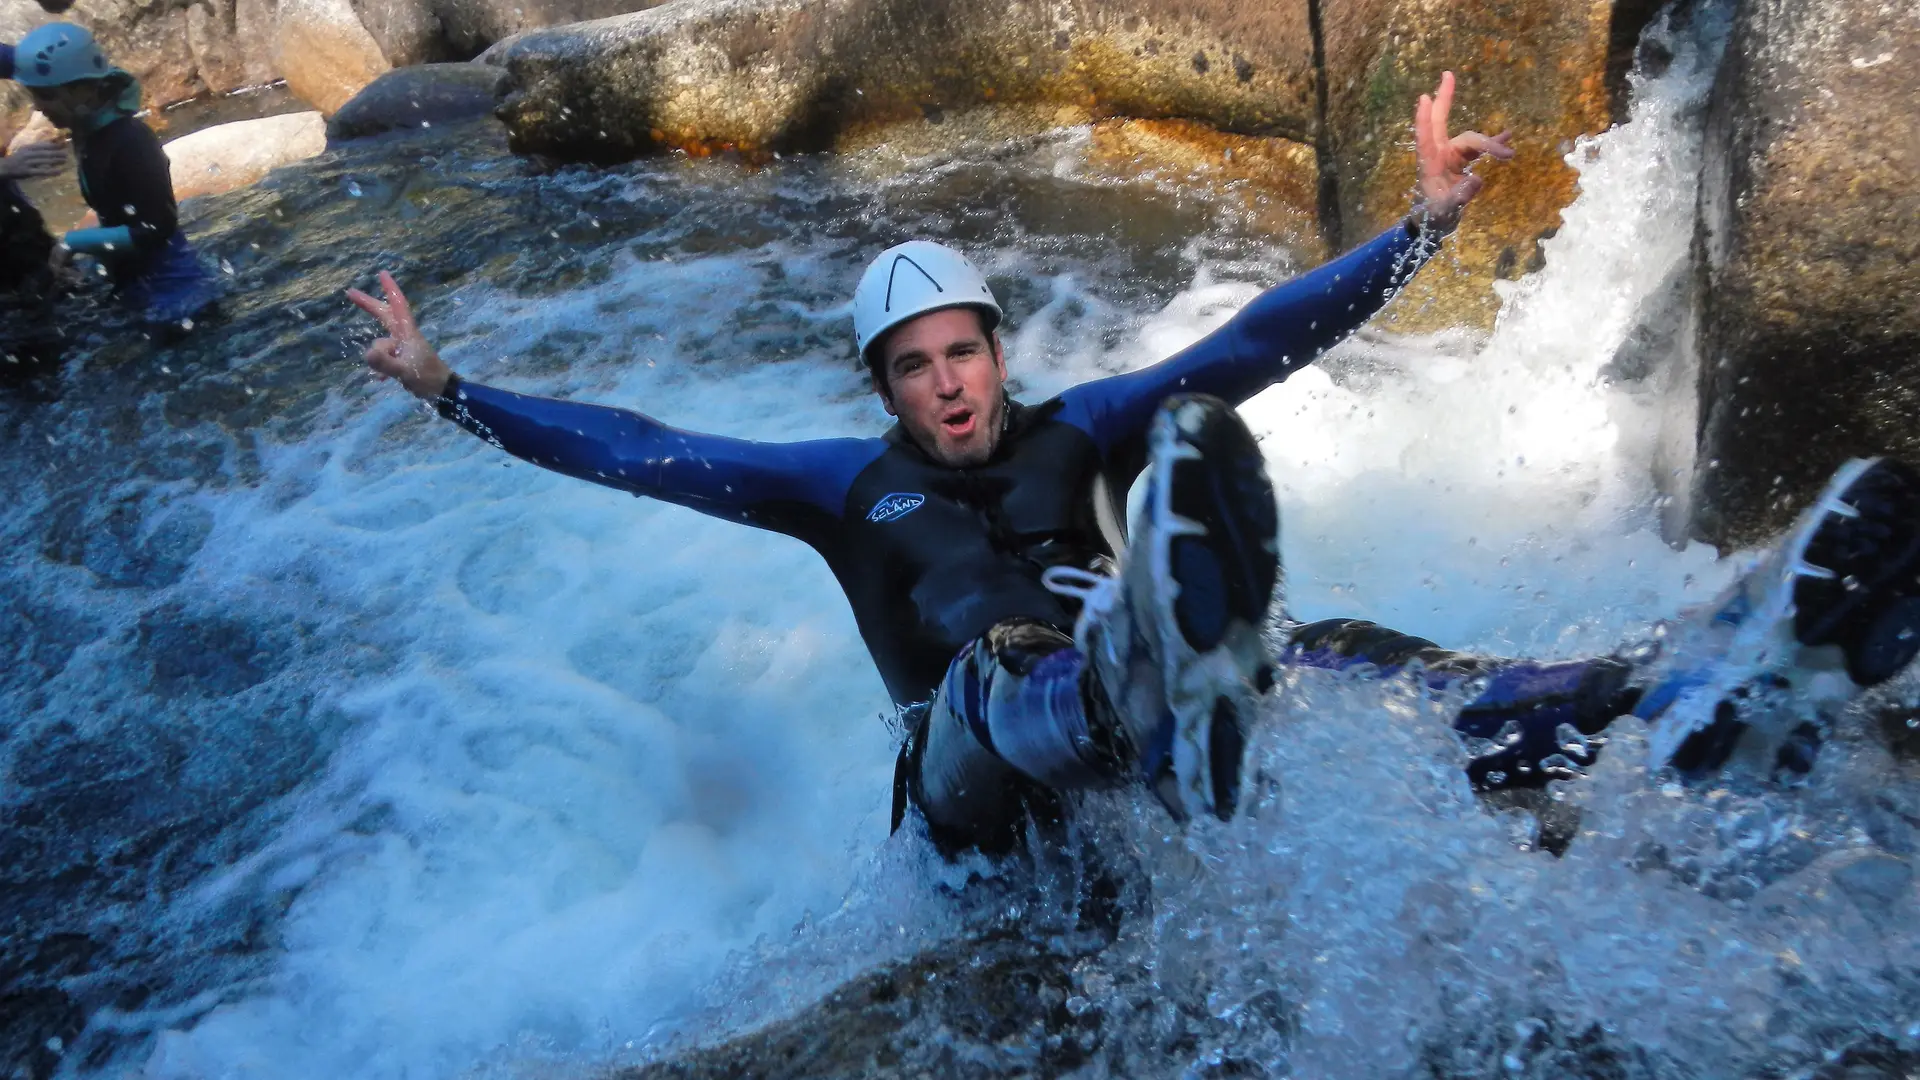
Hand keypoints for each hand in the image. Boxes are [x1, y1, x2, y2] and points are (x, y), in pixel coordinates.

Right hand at [0, 141, 67, 180]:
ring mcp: (28, 163)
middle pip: (45, 153)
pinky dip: (51, 171)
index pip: (42, 145)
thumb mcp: (25, 151)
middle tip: (66, 154)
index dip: (53, 145)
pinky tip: (59, 171)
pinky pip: (42, 171)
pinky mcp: (28, 171)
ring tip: (65, 160)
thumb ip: (36, 149)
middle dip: (56, 153)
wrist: (4, 167)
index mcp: (28, 148)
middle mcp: (28, 154)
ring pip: (44, 161)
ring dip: (56, 160)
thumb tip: (50, 145)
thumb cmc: (17, 159)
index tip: (63, 145)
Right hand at [345, 271, 451, 398]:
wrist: (444, 392)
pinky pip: (386, 357)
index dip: (390, 289)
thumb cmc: (428, 378)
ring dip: (379, 355)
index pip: (397, 306)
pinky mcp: (405, 358)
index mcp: (407, 333)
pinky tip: (382, 379)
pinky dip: (382, 366)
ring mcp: (405, 347)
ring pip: (383, 343)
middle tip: (350, 293)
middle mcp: (405, 336)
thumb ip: (385, 364)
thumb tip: (367, 353)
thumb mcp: (404, 372)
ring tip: (385, 374)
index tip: (382, 273)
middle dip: (369, 305)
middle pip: (385, 315)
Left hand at [1413, 71, 1513, 228]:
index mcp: (1429, 163)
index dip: (1424, 118)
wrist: (1435, 225)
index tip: (1425, 97)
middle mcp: (1439, 154)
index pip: (1425, 137)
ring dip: (1490, 144)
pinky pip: (1480, 148)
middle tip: (1447, 74)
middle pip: (1443, 123)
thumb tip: (1477, 179)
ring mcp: (1451, 155)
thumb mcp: (1445, 212)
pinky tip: (1508, 137)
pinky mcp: (1462, 161)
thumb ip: (1459, 197)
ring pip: (1471, 140)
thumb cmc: (1433, 217)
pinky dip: (1493, 144)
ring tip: (1508, 152)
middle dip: (1445, 98)